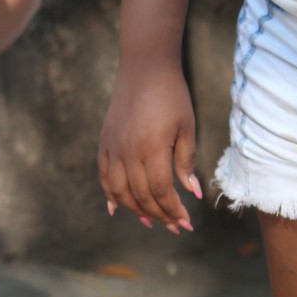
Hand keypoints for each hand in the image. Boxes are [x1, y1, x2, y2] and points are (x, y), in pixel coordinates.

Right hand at [98, 65, 199, 233]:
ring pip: (120, 191)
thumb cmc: (172, 96)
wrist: (145, 69)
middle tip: (175, 227)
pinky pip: (104, 177)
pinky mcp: (104, 143)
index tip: (185, 222)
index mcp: (152, 149)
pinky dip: (110, 195)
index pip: (161, 191)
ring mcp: (113, 149)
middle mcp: (128, 153)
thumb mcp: (187, 127)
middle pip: (141, 196)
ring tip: (151, 221)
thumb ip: (186, 161)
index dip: (173, 210)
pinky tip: (117, 208)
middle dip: (159, 215)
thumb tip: (192, 192)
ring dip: (135, 210)